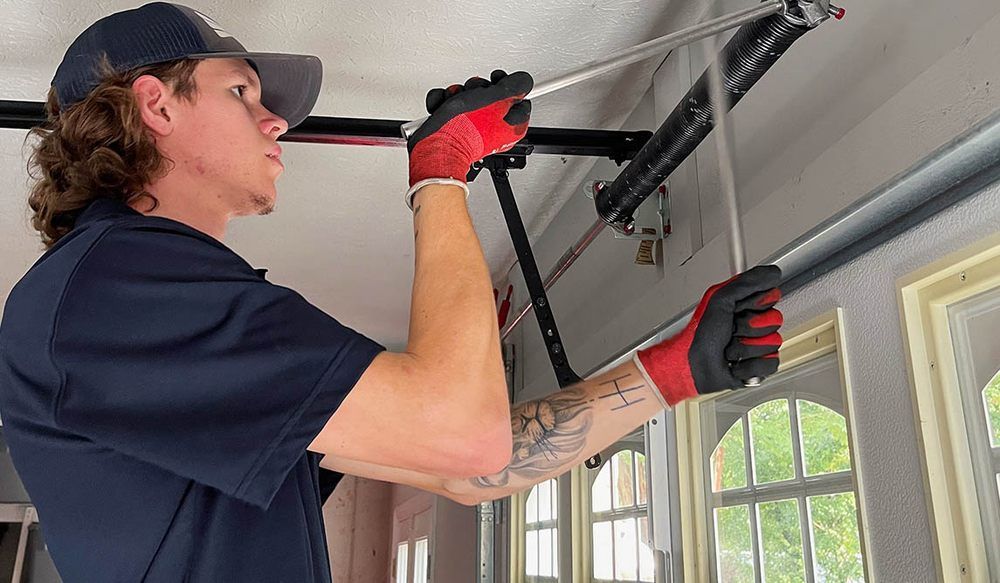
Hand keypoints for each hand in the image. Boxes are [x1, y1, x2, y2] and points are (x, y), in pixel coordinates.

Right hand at [406, 70, 532, 206]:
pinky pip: (448, 105)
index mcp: (511, 125)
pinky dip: (442, 102)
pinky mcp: (453, 128)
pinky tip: (442, 106)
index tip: (497, 81)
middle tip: (474, 95)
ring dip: (457, 94)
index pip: (518, 99)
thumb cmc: (468, 129)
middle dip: (478, 89)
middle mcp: (494, 128)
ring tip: (453, 101)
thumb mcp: (498, 99)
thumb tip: (524, 81)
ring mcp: (473, 128)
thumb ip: (516, 87)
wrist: (439, 146)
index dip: (507, 86)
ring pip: (468, 98)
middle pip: (490, 95)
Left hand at [634, 265, 783, 406]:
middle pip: (775, 319)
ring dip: (745, 348)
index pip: (770, 296)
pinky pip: (771, 363)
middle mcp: (750, 325)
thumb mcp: (718, 301)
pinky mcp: (759, 367)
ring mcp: (756, 346)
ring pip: (773, 342)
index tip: (738, 308)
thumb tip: (771, 272)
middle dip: (748, 327)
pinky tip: (735, 365)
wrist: (692, 368)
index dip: (756, 303)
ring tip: (728, 350)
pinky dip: (749, 366)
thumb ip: (744, 283)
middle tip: (730, 331)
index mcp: (741, 306)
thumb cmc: (698, 337)